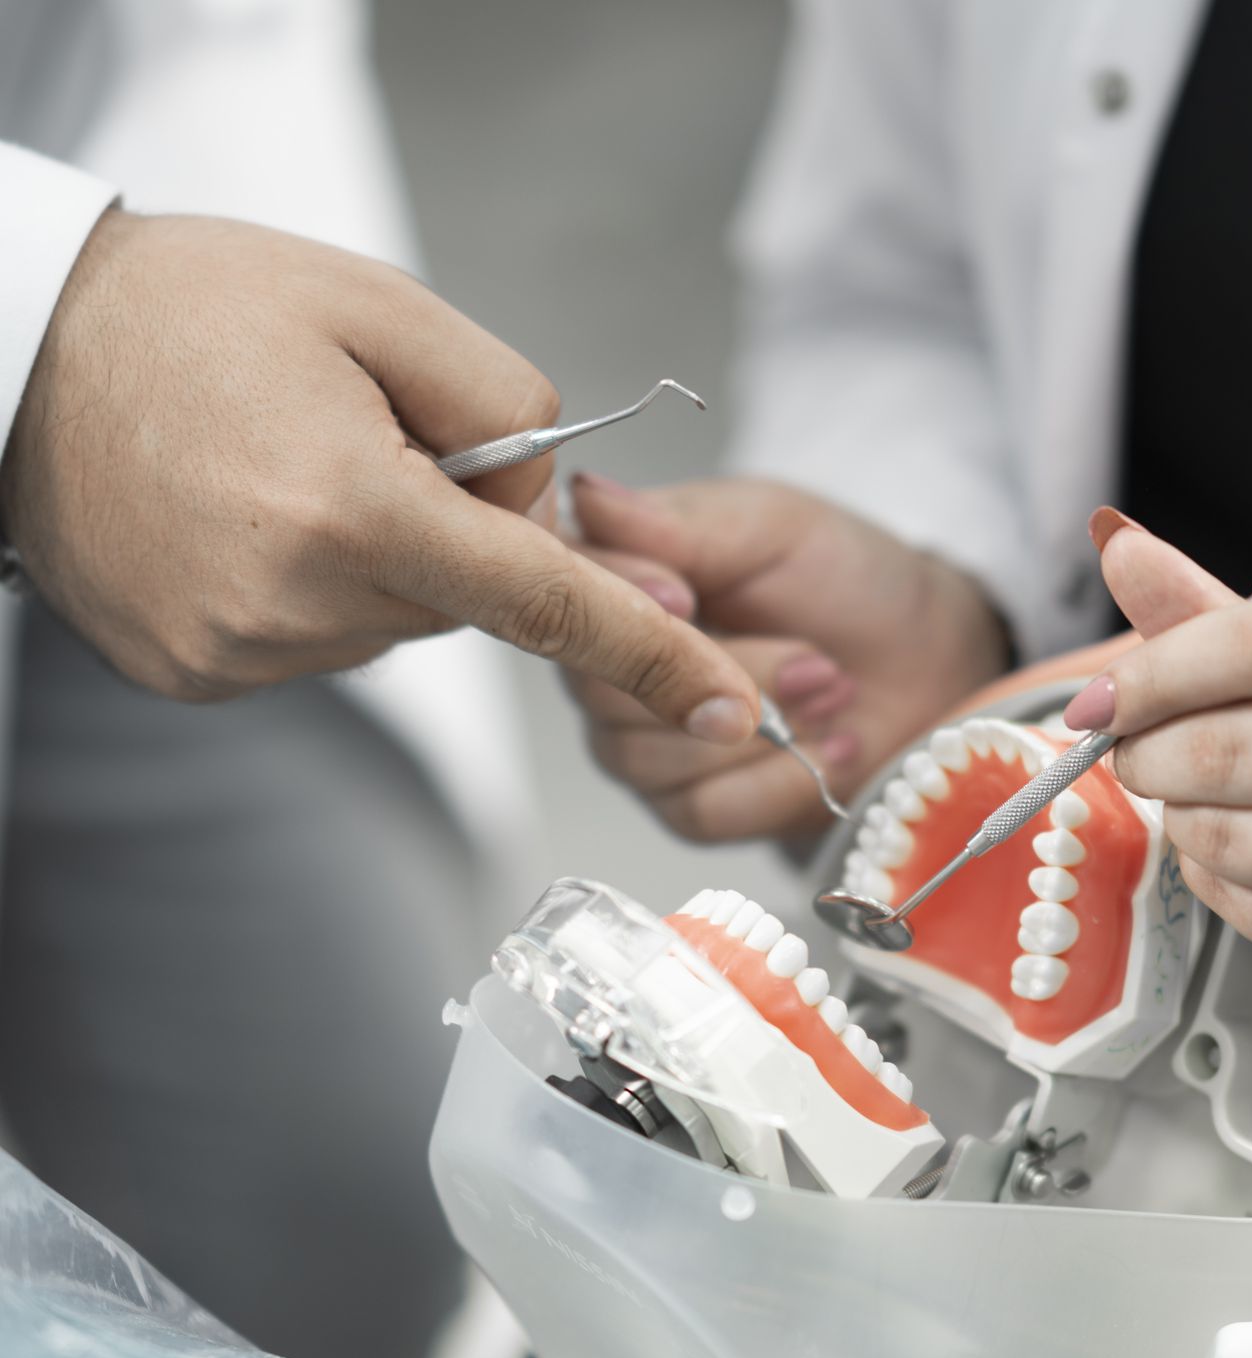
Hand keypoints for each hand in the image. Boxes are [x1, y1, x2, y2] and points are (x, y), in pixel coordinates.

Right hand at [0, 211, 757, 740]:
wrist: (12, 352)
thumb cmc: (193, 310)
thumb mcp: (381, 309)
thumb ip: (508, 408)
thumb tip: (547, 510)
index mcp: (352, 509)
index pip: (547, 603)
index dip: (656, 657)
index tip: (738, 712)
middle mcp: (293, 604)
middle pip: (465, 599)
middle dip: (454, 529)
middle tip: (362, 435)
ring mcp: (235, 654)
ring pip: (393, 622)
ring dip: (380, 556)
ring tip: (282, 464)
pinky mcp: (194, 675)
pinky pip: (318, 640)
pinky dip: (315, 586)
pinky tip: (247, 517)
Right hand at [565, 474, 1010, 838]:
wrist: (926, 661)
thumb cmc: (848, 580)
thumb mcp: (773, 527)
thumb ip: (681, 523)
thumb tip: (590, 497)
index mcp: (622, 579)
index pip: (571, 595)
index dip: (628, 604)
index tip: (690, 600)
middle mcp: (615, 664)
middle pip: (609, 690)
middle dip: (727, 677)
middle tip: (815, 660)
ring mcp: (642, 742)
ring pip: (653, 757)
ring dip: (764, 731)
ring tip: (835, 691)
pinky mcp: (688, 806)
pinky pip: (700, 811)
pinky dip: (779, 782)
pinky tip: (831, 748)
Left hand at [1067, 509, 1251, 1083]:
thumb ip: (1223, 614)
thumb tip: (1117, 546)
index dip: (1153, 672)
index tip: (1101, 698)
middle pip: (1226, 751)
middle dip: (1148, 754)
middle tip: (1134, 752)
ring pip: (1228, 840)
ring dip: (1182, 821)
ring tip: (1196, 802)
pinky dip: (1217, 882)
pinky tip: (1240, 858)